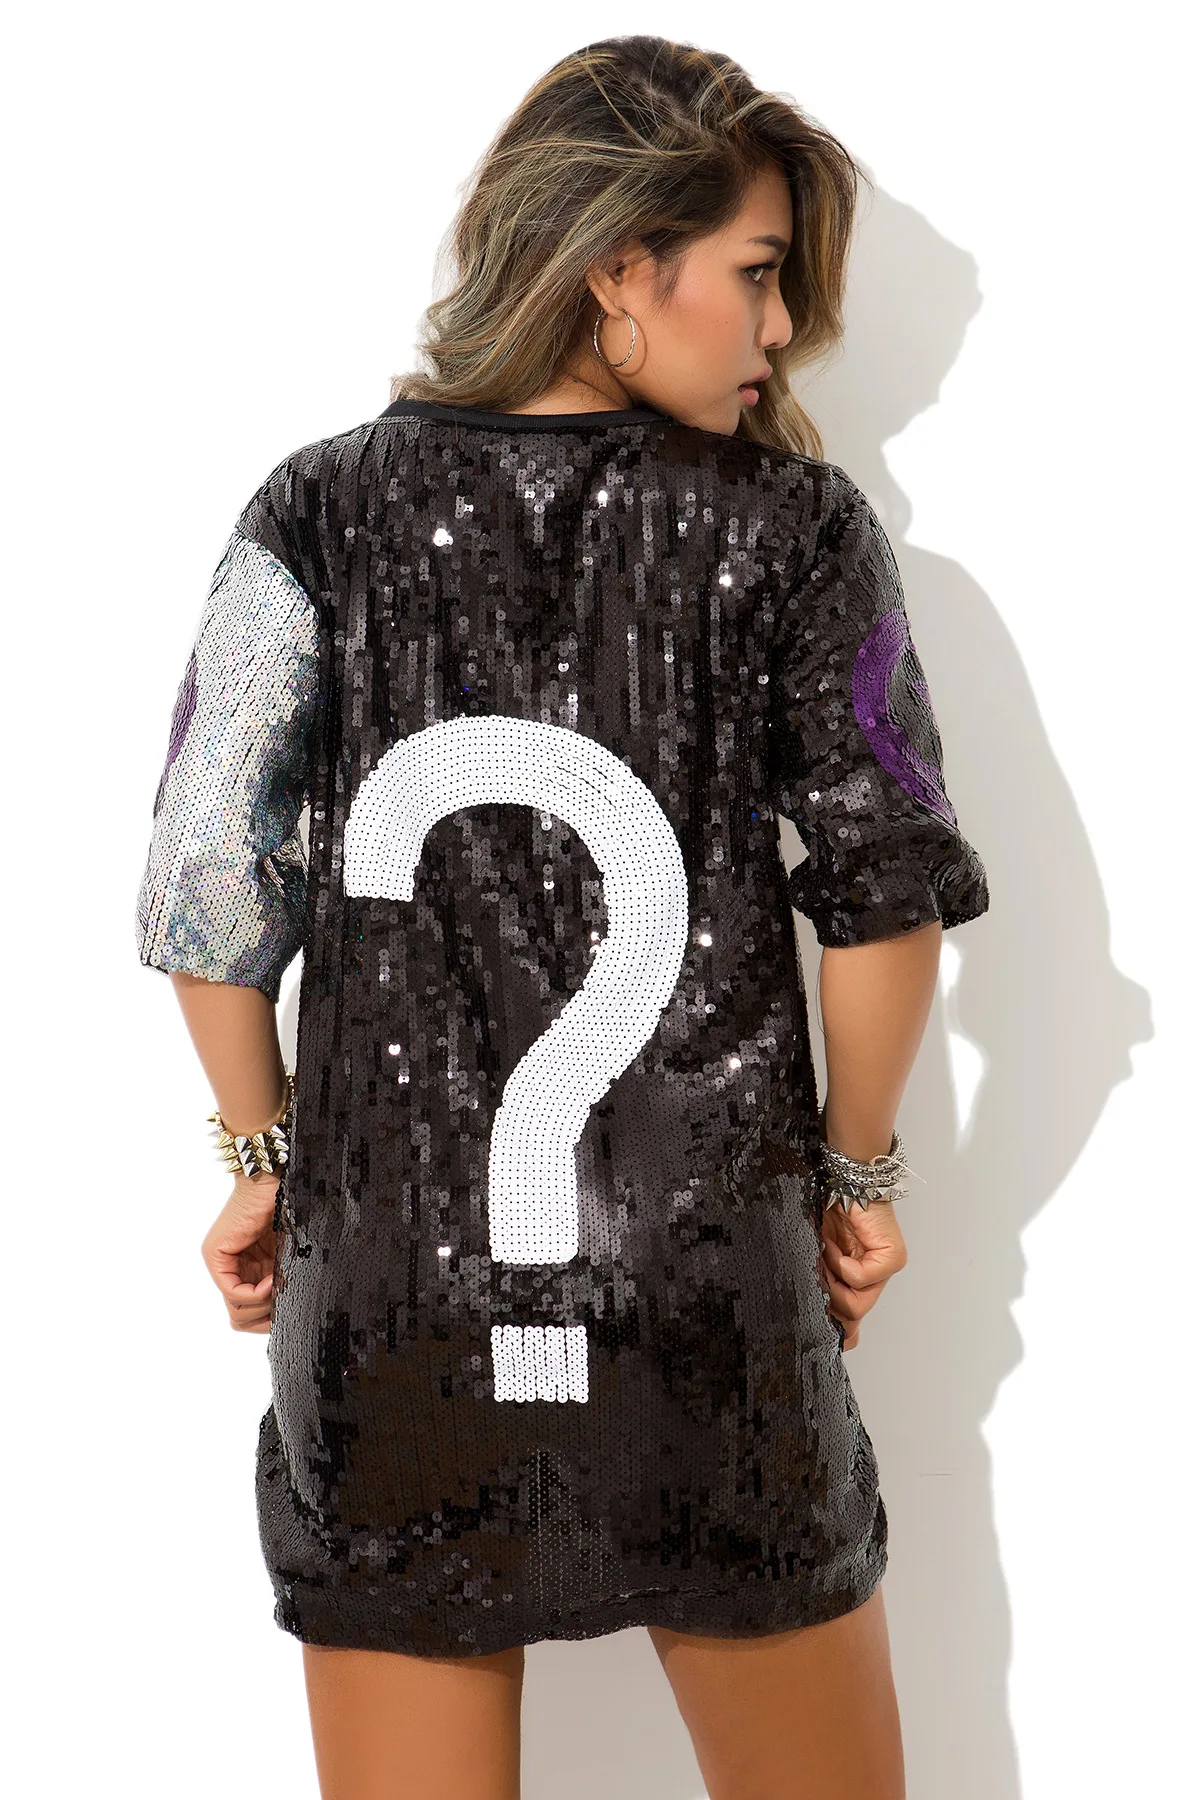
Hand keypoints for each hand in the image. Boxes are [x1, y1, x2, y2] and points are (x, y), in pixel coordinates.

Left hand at [200, 1172, 280, 1334]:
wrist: (274, 1176)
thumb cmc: (288, 1206)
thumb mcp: (290, 1255)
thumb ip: (285, 1281)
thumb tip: (288, 1317)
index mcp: (248, 1269)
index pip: (249, 1314)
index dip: (271, 1319)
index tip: (291, 1304)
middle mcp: (230, 1269)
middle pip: (241, 1318)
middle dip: (266, 1318)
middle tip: (286, 1301)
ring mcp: (220, 1263)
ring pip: (235, 1312)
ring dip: (264, 1306)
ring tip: (281, 1285)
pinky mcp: (216, 1255)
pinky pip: (234, 1293)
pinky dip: (258, 1293)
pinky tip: (275, 1278)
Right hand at [819, 1199, 907, 1350]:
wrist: (842, 1178)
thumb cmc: (825, 1209)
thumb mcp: (815, 1254)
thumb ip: (818, 1282)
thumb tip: (810, 1321)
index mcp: (855, 1280)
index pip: (854, 1321)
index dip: (841, 1332)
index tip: (820, 1335)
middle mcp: (873, 1279)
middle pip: (852, 1317)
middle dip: (827, 1304)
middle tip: (813, 1276)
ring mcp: (885, 1270)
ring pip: (857, 1305)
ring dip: (830, 1282)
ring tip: (821, 1255)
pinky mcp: (892, 1258)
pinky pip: (859, 1278)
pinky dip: (838, 1263)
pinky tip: (831, 1243)